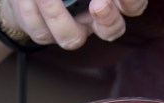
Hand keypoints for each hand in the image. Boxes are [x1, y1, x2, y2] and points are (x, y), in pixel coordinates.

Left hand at [2, 0, 148, 48]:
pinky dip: (30, 10)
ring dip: (57, 14)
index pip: (132, 7)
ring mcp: (70, 30)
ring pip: (71, 38)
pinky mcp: (45, 35)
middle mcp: (92, 20)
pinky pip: (40, 31)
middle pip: (111, 30)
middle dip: (108, 19)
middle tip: (99, 4)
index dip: (131, 3)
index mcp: (107, 3)